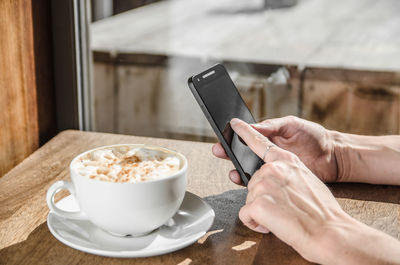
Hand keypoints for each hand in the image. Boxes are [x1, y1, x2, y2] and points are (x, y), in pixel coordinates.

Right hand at [212, 116, 337, 184]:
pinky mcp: (279, 183)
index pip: (246, 138)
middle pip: (242, 155)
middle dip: (229, 153)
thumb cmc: (314, 136)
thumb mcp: (291, 124)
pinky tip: (247, 182)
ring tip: (233, 171)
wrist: (333, 156)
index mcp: (269, 138)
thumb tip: (251, 127)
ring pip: (249, 171)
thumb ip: (271, 126)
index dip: (233, 137)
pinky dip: (252, 184)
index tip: (222, 136)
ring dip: (238, 170)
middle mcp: (267, 154)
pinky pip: (262, 184)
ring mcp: (272, 169)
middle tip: (219, 151)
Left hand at [230, 118, 347, 263]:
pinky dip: (254, 223)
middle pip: (253, 181)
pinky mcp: (257, 203)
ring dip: (260, 211)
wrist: (330, 232)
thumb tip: (276, 180)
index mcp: (287, 160)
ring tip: (282, 218)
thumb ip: (288, 174)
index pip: (260, 142)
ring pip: (249, 199)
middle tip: (282, 208)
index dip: (245, 132)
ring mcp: (263, 185)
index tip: (234, 124)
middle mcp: (273, 169)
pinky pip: (245, 214)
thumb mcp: (308, 180)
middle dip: (263, 196)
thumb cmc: (322, 211)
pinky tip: (270, 225)